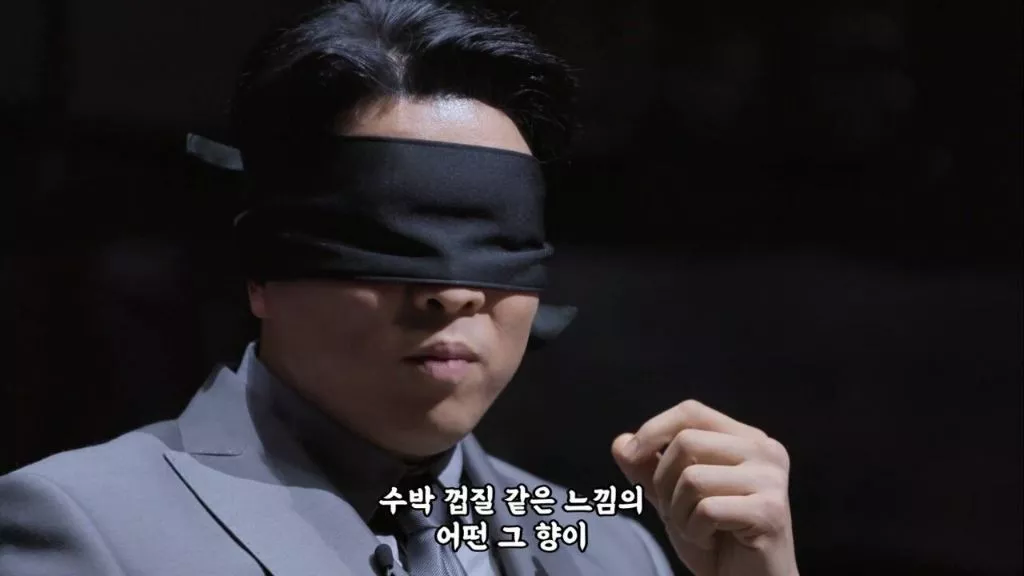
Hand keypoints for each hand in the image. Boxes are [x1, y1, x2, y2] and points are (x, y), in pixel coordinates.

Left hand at [612, 400, 797, 575]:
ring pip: (692, 478)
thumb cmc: (714, 538)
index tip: (630, 457)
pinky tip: (711, 542)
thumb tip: (620, 443)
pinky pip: (707, 509)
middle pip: (686, 442)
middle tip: (677, 511)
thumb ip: (647, 468)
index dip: (653, 429)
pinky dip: (695, 531)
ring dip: (679, 512)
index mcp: (747, 438)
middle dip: (664, 481)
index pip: (691, 412)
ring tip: (696, 528)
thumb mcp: (672, 497)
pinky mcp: (770, 511)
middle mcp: (765, 451)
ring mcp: (771, 480)